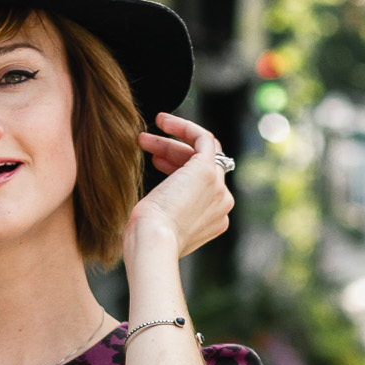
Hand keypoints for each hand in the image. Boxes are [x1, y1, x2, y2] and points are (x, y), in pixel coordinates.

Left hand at [124, 112, 233, 260]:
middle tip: (145, 145)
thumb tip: (158, 203)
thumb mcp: (161, 226)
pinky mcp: (209, 171)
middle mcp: (222, 205)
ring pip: (200, 152)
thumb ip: (169, 213)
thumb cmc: (146, 240)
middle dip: (171, 153)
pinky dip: (184, 127)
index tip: (154, 161)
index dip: (178, 168)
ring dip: (171, 142)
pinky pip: (203, 137)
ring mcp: (219, 188)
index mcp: (214, 221)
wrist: (152, 243)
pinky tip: (162, 121)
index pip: (202, 185)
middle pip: (201, 167)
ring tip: (142, 138)